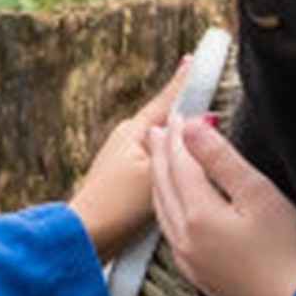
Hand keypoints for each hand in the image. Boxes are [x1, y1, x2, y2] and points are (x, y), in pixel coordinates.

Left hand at [66, 67, 199, 257]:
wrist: (87, 238)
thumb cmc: (118, 207)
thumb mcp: (156, 173)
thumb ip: (180, 148)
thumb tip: (203, 122)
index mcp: (134, 131)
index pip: (167, 98)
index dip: (185, 79)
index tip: (196, 57)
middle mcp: (126, 139)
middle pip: (166, 121)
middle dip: (186, 113)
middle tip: (208, 98)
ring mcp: (124, 160)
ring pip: (163, 144)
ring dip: (179, 142)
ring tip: (200, 140)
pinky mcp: (125, 182)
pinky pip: (157, 164)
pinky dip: (171, 164)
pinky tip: (181, 174)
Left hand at [149, 116, 295, 295]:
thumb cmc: (289, 249)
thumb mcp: (258, 193)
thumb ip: (221, 159)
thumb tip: (192, 128)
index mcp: (197, 215)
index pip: (179, 164)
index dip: (179, 136)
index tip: (181, 113)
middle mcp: (184, 239)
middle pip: (164, 186)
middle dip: (162, 154)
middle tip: (159, 129)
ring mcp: (190, 262)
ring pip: (163, 211)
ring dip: (160, 181)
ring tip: (161, 160)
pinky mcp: (201, 278)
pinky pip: (173, 235)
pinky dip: (168, 210)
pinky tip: (176, 206)